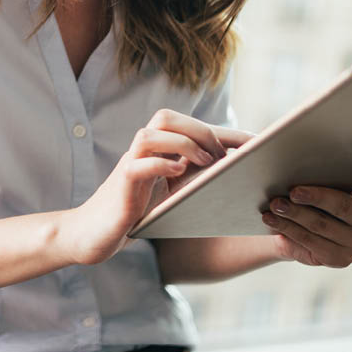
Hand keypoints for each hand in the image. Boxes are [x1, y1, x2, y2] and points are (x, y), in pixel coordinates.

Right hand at [62, 110, 250, 265]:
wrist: (94, 234)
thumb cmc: (136, 213)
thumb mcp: (172, 194)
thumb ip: (193, 179)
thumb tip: (235, 173)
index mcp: (157, 150)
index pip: (191, 126)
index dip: (226, 131)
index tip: (258, 142)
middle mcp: (142, 151)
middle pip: (166, 117)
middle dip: (200, 130)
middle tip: (223, 155)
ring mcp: (129, 165)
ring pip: (150, 134)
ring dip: (182, 143)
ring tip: (205, 161)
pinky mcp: (120, 185)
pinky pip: (138, 164)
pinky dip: (161, 164)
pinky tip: (178, 173)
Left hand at [261, 157, 351, 267]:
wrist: (310, 223)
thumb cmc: (323, 185)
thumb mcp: (331, 173)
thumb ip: (334, 160)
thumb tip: (312, 135)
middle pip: (344, 206)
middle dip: (316, 197)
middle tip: (293, 190)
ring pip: (322, 225)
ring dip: (294, 214)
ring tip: (274, 204)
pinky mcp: (340, 258)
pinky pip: (310, 242)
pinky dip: (288, 228)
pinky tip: (272, 219)